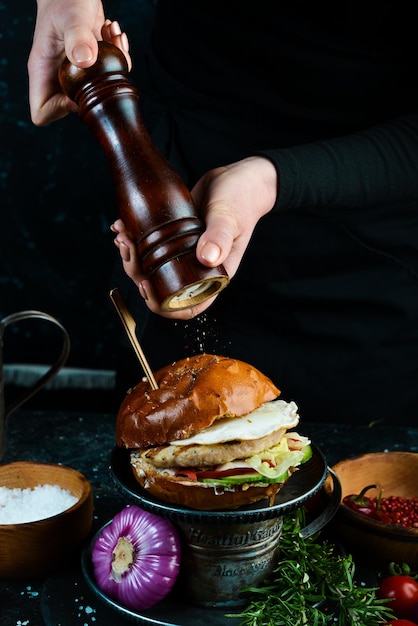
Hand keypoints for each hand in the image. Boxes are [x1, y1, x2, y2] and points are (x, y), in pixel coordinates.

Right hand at [28, 0, 130, 125]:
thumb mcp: (72, 16)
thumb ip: (77, 37)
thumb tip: (85, 61)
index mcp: (43, 71)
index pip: (42, 112)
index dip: (61, 110)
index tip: (80, 91)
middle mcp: (57, 76)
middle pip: (73, 108)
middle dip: (97, 91)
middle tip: (103, 62)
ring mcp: (74, 72)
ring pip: (96, 93)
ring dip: (113, 70)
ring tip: (112, 39)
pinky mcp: (91, 66)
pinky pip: (108, 76)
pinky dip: (118, 57)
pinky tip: (113, 34)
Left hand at [111, 156, 277, 318]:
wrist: (238, 178)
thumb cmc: (241, 200)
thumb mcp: (230, 218)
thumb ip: (220, 238)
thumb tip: (206, 258)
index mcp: (212, 275)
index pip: (186, 306)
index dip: (162, 304)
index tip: (145, 284)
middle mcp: (196, 268)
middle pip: (161, 286)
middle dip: (137, 272)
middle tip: (128, 247)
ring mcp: (183, 253)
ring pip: (151, 267)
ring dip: (131, 255)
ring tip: (122, 234)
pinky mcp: (173, 237)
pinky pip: (149, 246)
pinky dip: (133, 239)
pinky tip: (122, 225)